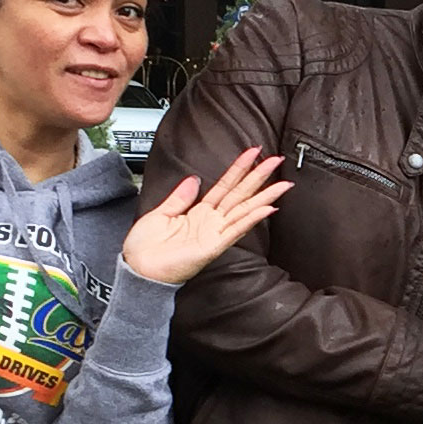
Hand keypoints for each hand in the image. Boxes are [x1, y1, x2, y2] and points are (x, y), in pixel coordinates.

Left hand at [121, 149, 290, 285]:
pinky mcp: (213, 247)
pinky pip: (235, 230)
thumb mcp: (161, 214)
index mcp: (199, 212)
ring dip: (265, 197)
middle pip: (241, 194)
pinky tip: (266, 209)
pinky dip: (251, 219)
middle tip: (277, 161)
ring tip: (283, 185)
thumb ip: (179, 197)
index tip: (253, 153)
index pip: (225, 185)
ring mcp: (215, 234)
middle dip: (259, 177)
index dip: (239, 168)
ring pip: (245, 211)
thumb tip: (194, 179)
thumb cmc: (146, 249)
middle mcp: (211, 222)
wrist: (139, 270)